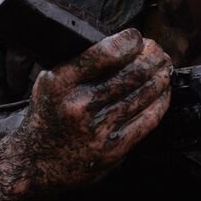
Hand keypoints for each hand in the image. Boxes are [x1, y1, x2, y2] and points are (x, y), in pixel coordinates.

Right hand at [0, 29, 170, 200]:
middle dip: (152, 58)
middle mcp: (80, 105)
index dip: (129, 41)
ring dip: (160, 76)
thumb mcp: (50, 82)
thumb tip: (121, 43)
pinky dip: (161, 101)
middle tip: (157, 51)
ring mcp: (99, 129)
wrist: (36, 162)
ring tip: (164, 67)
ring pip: (144, 94)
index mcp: (61, 83)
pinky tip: (163, 91)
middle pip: (132, 73)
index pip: (105, 54)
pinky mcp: (114, 149)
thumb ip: (79, 64)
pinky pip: (148, 119)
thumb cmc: (49, 115)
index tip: (137, 37)